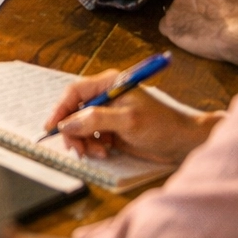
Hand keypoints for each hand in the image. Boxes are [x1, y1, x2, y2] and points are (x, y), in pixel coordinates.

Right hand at [44, 68, 219, 163]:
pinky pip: (92, 138)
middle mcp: (106, 97)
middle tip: (77, 149)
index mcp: (110, 84)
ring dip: (85, 142)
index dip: (60, 109)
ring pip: (81, 127)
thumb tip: (67, 124)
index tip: (52, 128)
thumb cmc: (163, 126)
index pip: (75, 93)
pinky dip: (94, 147)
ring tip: (98, 153)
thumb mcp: (128, 121)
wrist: (185, 143)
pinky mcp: (113, 130)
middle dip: (73, 131)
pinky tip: (106, 152)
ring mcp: (109, 114)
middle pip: (74, 111)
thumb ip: (96, 120)